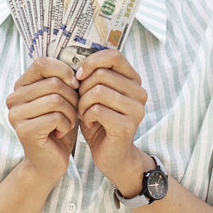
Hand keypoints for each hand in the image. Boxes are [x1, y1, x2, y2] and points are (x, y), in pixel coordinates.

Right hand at [5, 57, 79, 178]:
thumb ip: (63, 80)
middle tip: (73, 112)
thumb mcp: (62, 98)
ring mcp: (15, 114)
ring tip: (67, 123)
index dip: (63, 70)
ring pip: (56, 99)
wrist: (49, 162)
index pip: (42, 63)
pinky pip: (55, 117)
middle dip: (72, 97)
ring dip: (70, 113)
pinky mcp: (24, 130)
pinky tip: (61, 132)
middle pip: (53, 83)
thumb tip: (79, 62)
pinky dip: (66, 124)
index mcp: (21, 86)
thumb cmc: (58, 127)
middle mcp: (13, 98)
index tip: (75, 84)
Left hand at [75, 50, 149, 189]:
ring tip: (83, 114)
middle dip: (82, 88)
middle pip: (101, 74)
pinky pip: (97, 109)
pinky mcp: (127, 125)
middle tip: (80, 103)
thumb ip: (92, 76)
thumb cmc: (100, 122)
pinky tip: (89, 124)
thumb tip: (73, 59)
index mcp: (133, 80)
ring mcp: (136, 109)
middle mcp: (139, 92)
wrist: (112, 156)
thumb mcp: (96, 94)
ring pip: (98, 91)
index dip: (92, 62)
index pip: (114, 55)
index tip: (78, 76)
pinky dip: (86, 116)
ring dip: (82, 103)